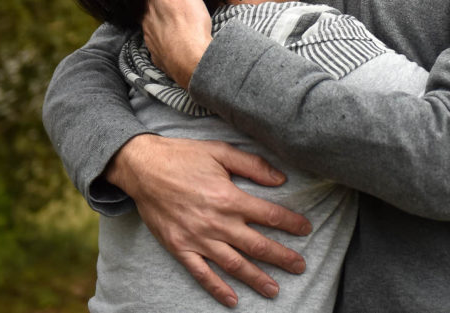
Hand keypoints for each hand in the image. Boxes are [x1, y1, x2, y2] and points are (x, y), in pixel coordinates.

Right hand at [106, 134, 312, 307]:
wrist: (142, 168)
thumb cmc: (183, 156)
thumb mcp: (220, 151)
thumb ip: (252, 165)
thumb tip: (280, 179)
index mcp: (229, 197)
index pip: (270, 215)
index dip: (292, 223)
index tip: (306, 229)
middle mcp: (217, 222)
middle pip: (257, 246)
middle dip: (282, 258)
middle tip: (300, 267)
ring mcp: (198, 238)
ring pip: (234, 265)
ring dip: (256, 279)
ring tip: (274, 290)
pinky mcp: (180, 248)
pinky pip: (202, 273)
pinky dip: (217, 289)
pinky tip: (233, 300)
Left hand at [144, 0, 213, 85]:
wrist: (193, 59)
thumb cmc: (187, 22)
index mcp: (147, 7)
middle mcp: (145, 26)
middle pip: (147, 13)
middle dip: (154, 8)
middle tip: (167, 3)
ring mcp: (152, 44)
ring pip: (153, 30)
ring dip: (160, 26)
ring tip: (173, 22)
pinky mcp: (161, 59)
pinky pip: (161, 47)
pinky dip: (166, 43)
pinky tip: (174, 41)